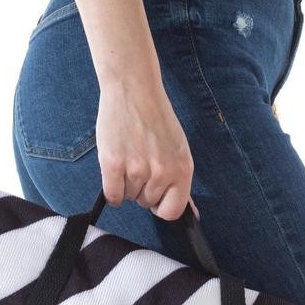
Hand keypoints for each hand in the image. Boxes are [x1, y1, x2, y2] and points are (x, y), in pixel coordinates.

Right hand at [95, 77, 198, 220]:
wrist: (134, 90)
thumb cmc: (157, 120)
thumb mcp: (179, 150)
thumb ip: (181, 182)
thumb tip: (192, 214)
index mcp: (182, 170)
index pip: (173, 211)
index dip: (162, 206)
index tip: (156, 195)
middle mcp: (162, 172)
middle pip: (147, 203)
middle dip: (142, 190)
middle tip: (140, 163)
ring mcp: (137, 168)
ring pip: (129, 198)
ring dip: (126, 185)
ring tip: (129, 158)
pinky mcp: (113, 164)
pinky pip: (112, 195)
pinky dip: (111, 189)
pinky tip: (116, 169)